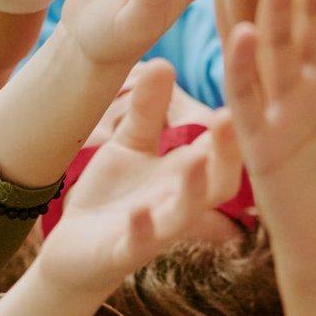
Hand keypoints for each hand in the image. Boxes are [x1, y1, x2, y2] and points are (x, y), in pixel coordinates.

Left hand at [63, 60, 239, 243]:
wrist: (74, 250)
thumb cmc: (112, 196)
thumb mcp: (130, 145)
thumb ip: (147, 109)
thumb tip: (164, 62)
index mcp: (186, 174)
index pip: (222, 147)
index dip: (235, 120)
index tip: (241, 85)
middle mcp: (180, 203)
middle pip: (220, 181)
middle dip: (227, 152)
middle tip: (231, 116)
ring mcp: (156, 230)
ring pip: (186, 213)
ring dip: (193, 189)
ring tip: (195, 159)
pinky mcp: (126, 252)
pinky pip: (141, 243)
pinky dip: (142, 228)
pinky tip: (139, 210)